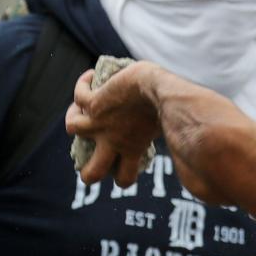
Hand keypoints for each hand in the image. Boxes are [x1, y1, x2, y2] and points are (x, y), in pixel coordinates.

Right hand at [65, 63, 162, 188]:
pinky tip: (91, 77)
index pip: (124, 177)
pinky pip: (78, 96)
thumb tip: (182, 130)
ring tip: (81, 108)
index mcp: (133, 150)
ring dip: (75, 118)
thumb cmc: (171, 106)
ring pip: (73, 129)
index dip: (120, 175)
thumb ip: (166, 130)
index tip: (124, 159)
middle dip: (88, 172)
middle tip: (92, 155)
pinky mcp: (94, 104)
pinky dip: (82, 84)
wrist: (160, 91)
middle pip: (91, 173)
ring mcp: (100, 123)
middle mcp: (113, 141)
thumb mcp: (167, 124)